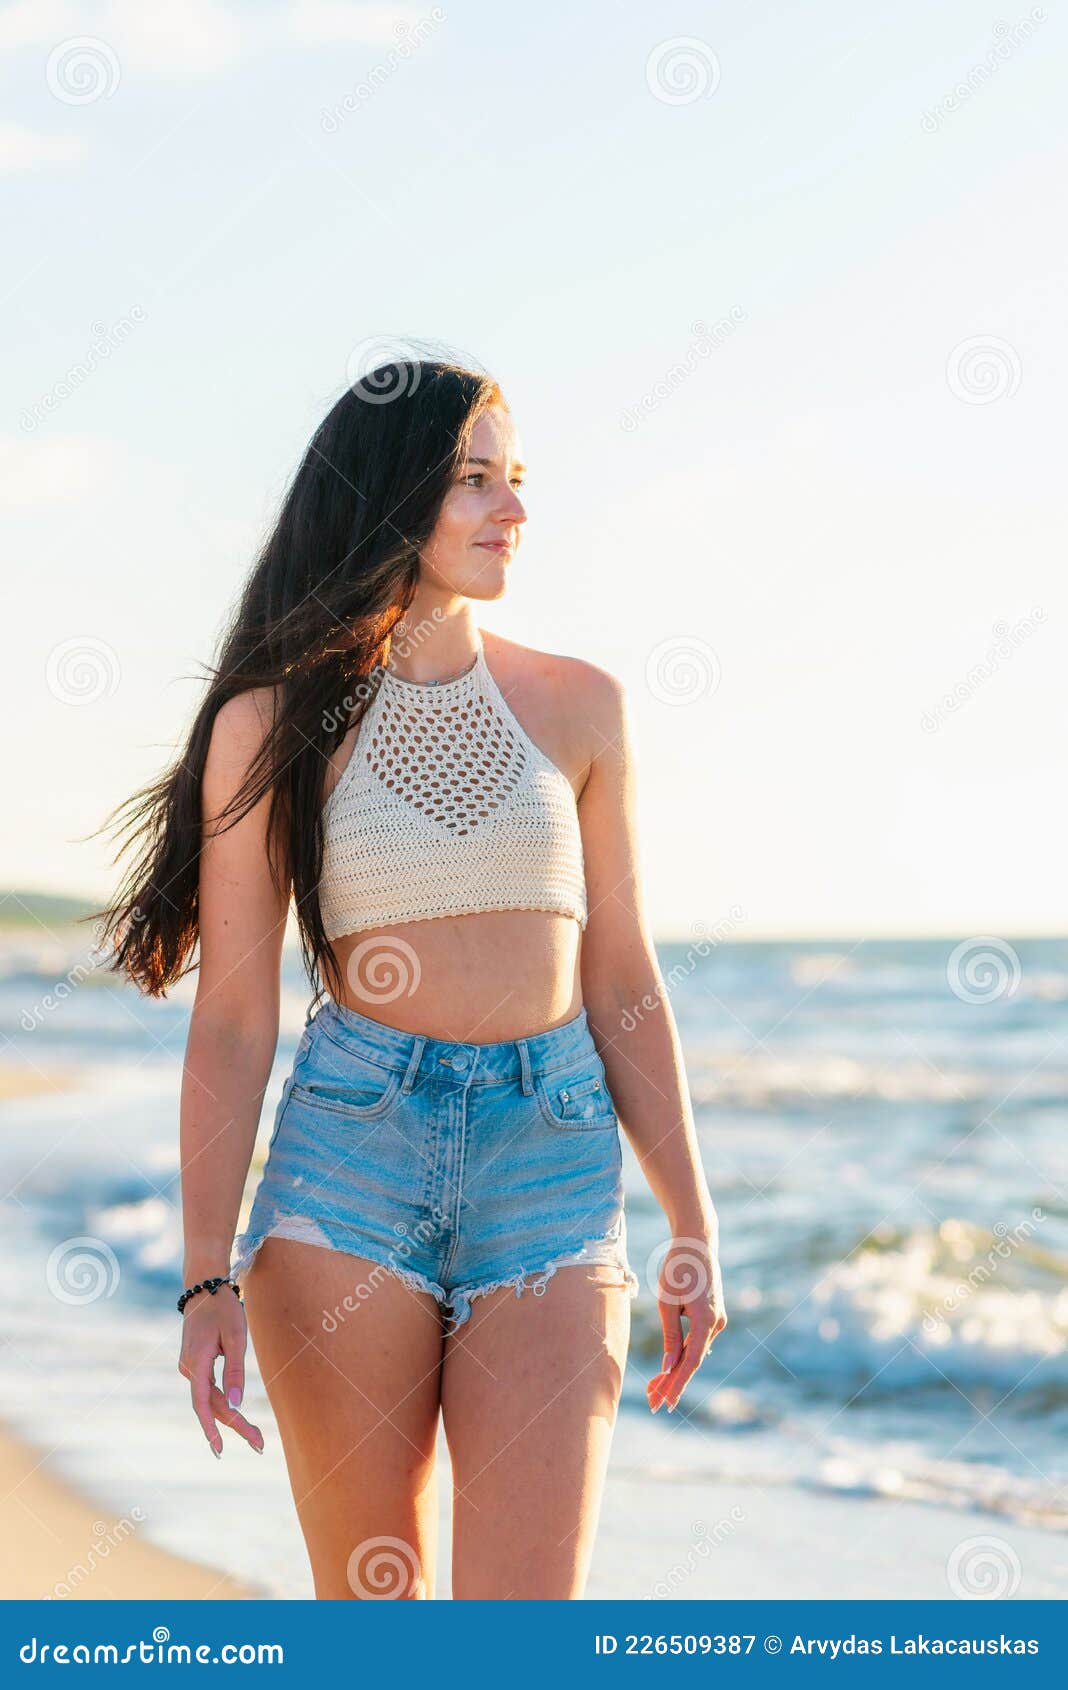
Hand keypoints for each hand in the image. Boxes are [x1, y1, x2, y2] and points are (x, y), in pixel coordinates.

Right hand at [178, 1284, 263, 1455]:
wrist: (204, 1287)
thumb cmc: (223, 1309)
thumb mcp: (234, 1337)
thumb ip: (234, 1371)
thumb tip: (236, 1405)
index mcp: (196, 1363)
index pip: (203, 1404)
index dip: (211, 1429)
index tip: (220, 1450)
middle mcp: (189, 1369)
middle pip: (212, 1405)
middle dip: (235, 1426)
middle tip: (260, 1444)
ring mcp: (190, 1367)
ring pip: (211, 1399)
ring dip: (230, 1418)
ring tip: (254, 1435)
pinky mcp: (195, 1364)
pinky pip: (209, 1390)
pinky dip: (223, 1404)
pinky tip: (237, 1417)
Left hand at [646, 1234, 726, 1413]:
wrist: (697, 1241)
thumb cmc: (677, 1268)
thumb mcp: (667, 1302)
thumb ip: (670, 1336)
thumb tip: (668, 1366)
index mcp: (706, 1321)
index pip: (690, 1362)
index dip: (677, 1385)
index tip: (665, 1404)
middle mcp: (716, 1324)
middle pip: (692, 1361)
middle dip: (672, 1382)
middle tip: (652, 1403)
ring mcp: (717, 1320)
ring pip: (695, 1352)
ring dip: (676, 1370)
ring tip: (654, 1389)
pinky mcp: (712, 1315)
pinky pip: (697, 1341)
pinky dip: (682, 1355)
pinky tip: (669, 1368)